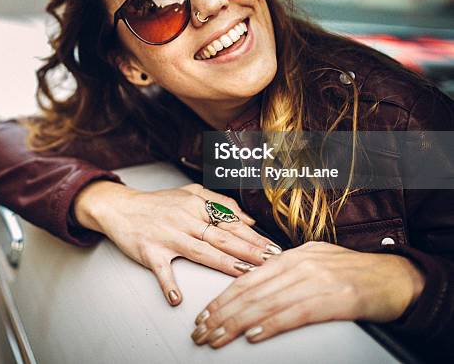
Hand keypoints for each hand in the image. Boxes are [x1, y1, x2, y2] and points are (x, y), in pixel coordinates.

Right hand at [74, 181, 281, 304]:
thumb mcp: (190, 192)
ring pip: (201, 252)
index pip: (231, 222)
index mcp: (196, 205)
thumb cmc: (158, 203)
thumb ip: (219, 203)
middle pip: (222, 237)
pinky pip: (161, 270)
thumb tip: (248, 220)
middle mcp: (184, 219)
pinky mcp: (150, 252)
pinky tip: (177, 298)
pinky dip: (168, 284)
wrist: (122, 208)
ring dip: (224, 264)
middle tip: (270, 262)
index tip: (273, 249)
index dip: (254, 237)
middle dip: (249, 251)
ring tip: (244, 275)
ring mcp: (167, 236)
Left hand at [191, 241, 424, 347]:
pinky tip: (252, 334)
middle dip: (221, 313)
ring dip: (236, 323)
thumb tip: (257, 280)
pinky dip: (270, 324)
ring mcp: (314, 280)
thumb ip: (286, 270)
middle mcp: (298, 265)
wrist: (393, 277)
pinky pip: (294, 314)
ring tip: (217, 337)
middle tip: (201, 331)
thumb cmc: (353, 272)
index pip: (247, 278)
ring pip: (266, 304)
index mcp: (291, 256)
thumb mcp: (314, 261)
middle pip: (250, 292)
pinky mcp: (332, 300)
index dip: (222, 297)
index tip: (205, 314)